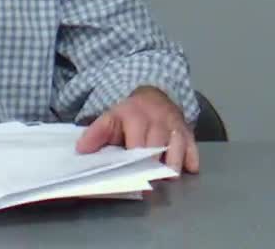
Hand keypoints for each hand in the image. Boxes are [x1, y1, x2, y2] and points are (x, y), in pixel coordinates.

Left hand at [76, 85, 198, 175]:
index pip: (133, 139)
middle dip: (150, 164)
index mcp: (133, 115)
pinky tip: (188, 168)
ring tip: (165, 177)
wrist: (154, 95)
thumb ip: (96, 134)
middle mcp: (155, 118)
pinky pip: (192, 145)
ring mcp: (174, 124)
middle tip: (145, 179)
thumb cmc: (130, 115)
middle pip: (155, 145)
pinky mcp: (188, 130)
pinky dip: (191, 158)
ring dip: (172, 163)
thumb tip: (81, 150)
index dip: (131, 158)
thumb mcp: (110, 119)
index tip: (128, 174)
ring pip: (176, 145)